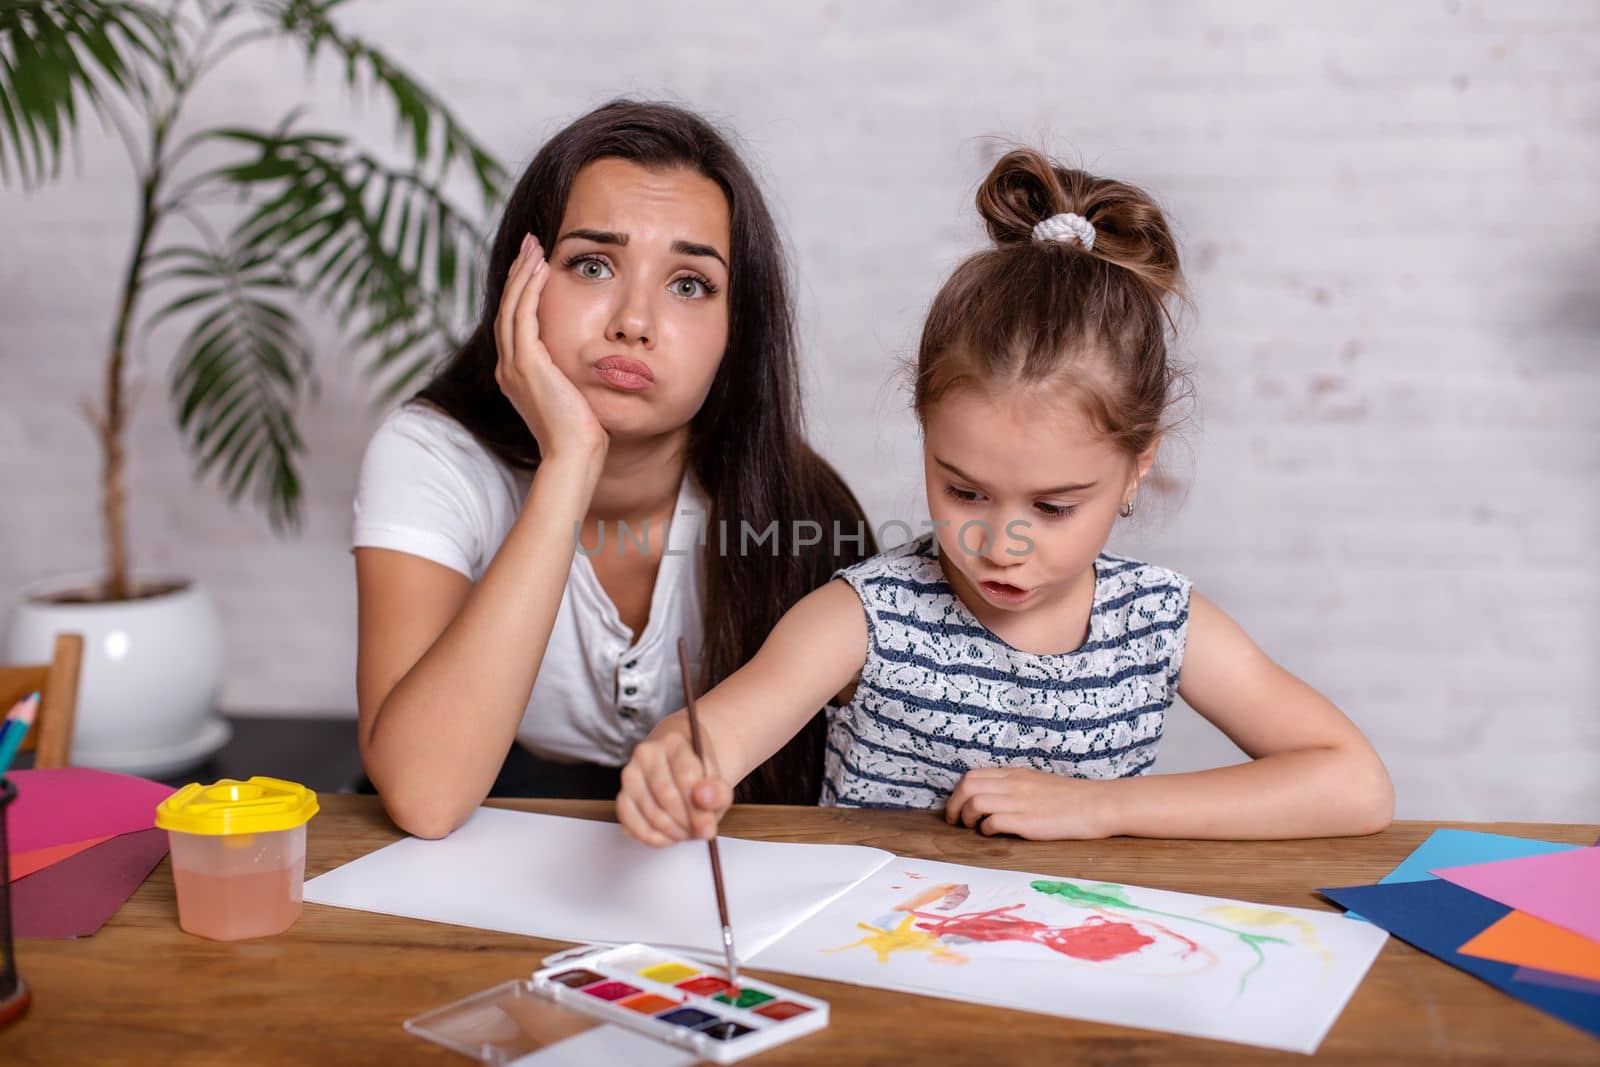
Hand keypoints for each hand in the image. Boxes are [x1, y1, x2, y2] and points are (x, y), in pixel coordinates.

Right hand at [494, 233, 607, 469]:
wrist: (575, 456)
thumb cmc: (582, 434)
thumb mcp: (573, 395)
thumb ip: (569, 374)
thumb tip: (586, 360)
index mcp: (517, 375)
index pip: (514, 322)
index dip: (522, 291)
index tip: (535, 266)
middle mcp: (509, 368)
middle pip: (507, 308)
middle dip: (518, 274)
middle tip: (531, 245)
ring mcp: (514, 366)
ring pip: (511, 306)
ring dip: (523, 274)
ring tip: (535, 248)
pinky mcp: (527, 364)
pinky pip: (523, 315)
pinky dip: (530, 289)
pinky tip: (543, 269)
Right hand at [617, 726, 733, 846]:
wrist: (681, 771)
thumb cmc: (700, 777)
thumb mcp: (718, 782)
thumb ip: (718, 792)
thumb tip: (704, 800)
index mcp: (674, 742)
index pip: (686, 776)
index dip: (698, 808)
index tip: (709, 825)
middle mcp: (646, 754)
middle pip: (667, 796)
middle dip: (687, 821)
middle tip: (700, 831)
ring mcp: (630, 776)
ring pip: (651, 813)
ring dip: (673, 831)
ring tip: (688, 831)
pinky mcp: (621, 798)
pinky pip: (632, 825)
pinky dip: (653, 837)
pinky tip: (669, 836)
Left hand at [944, 767, 1113, 839]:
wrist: (1098, 805)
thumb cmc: (1070, 798)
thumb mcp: (1036, 782)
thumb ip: (1013, 786)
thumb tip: (990, 797)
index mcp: (1015, 774)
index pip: (972, 776)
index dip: (957, 793)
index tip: (957, 808)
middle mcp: (1014, 785)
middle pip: (967, 787)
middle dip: (954, 806)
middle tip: (956, 822)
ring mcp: (1020, 802)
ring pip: (975, 803)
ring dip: (967, 818)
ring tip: (973, 828)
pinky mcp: (1028, 822)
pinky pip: (993, 823)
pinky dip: (985, 830)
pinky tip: (993, 834)